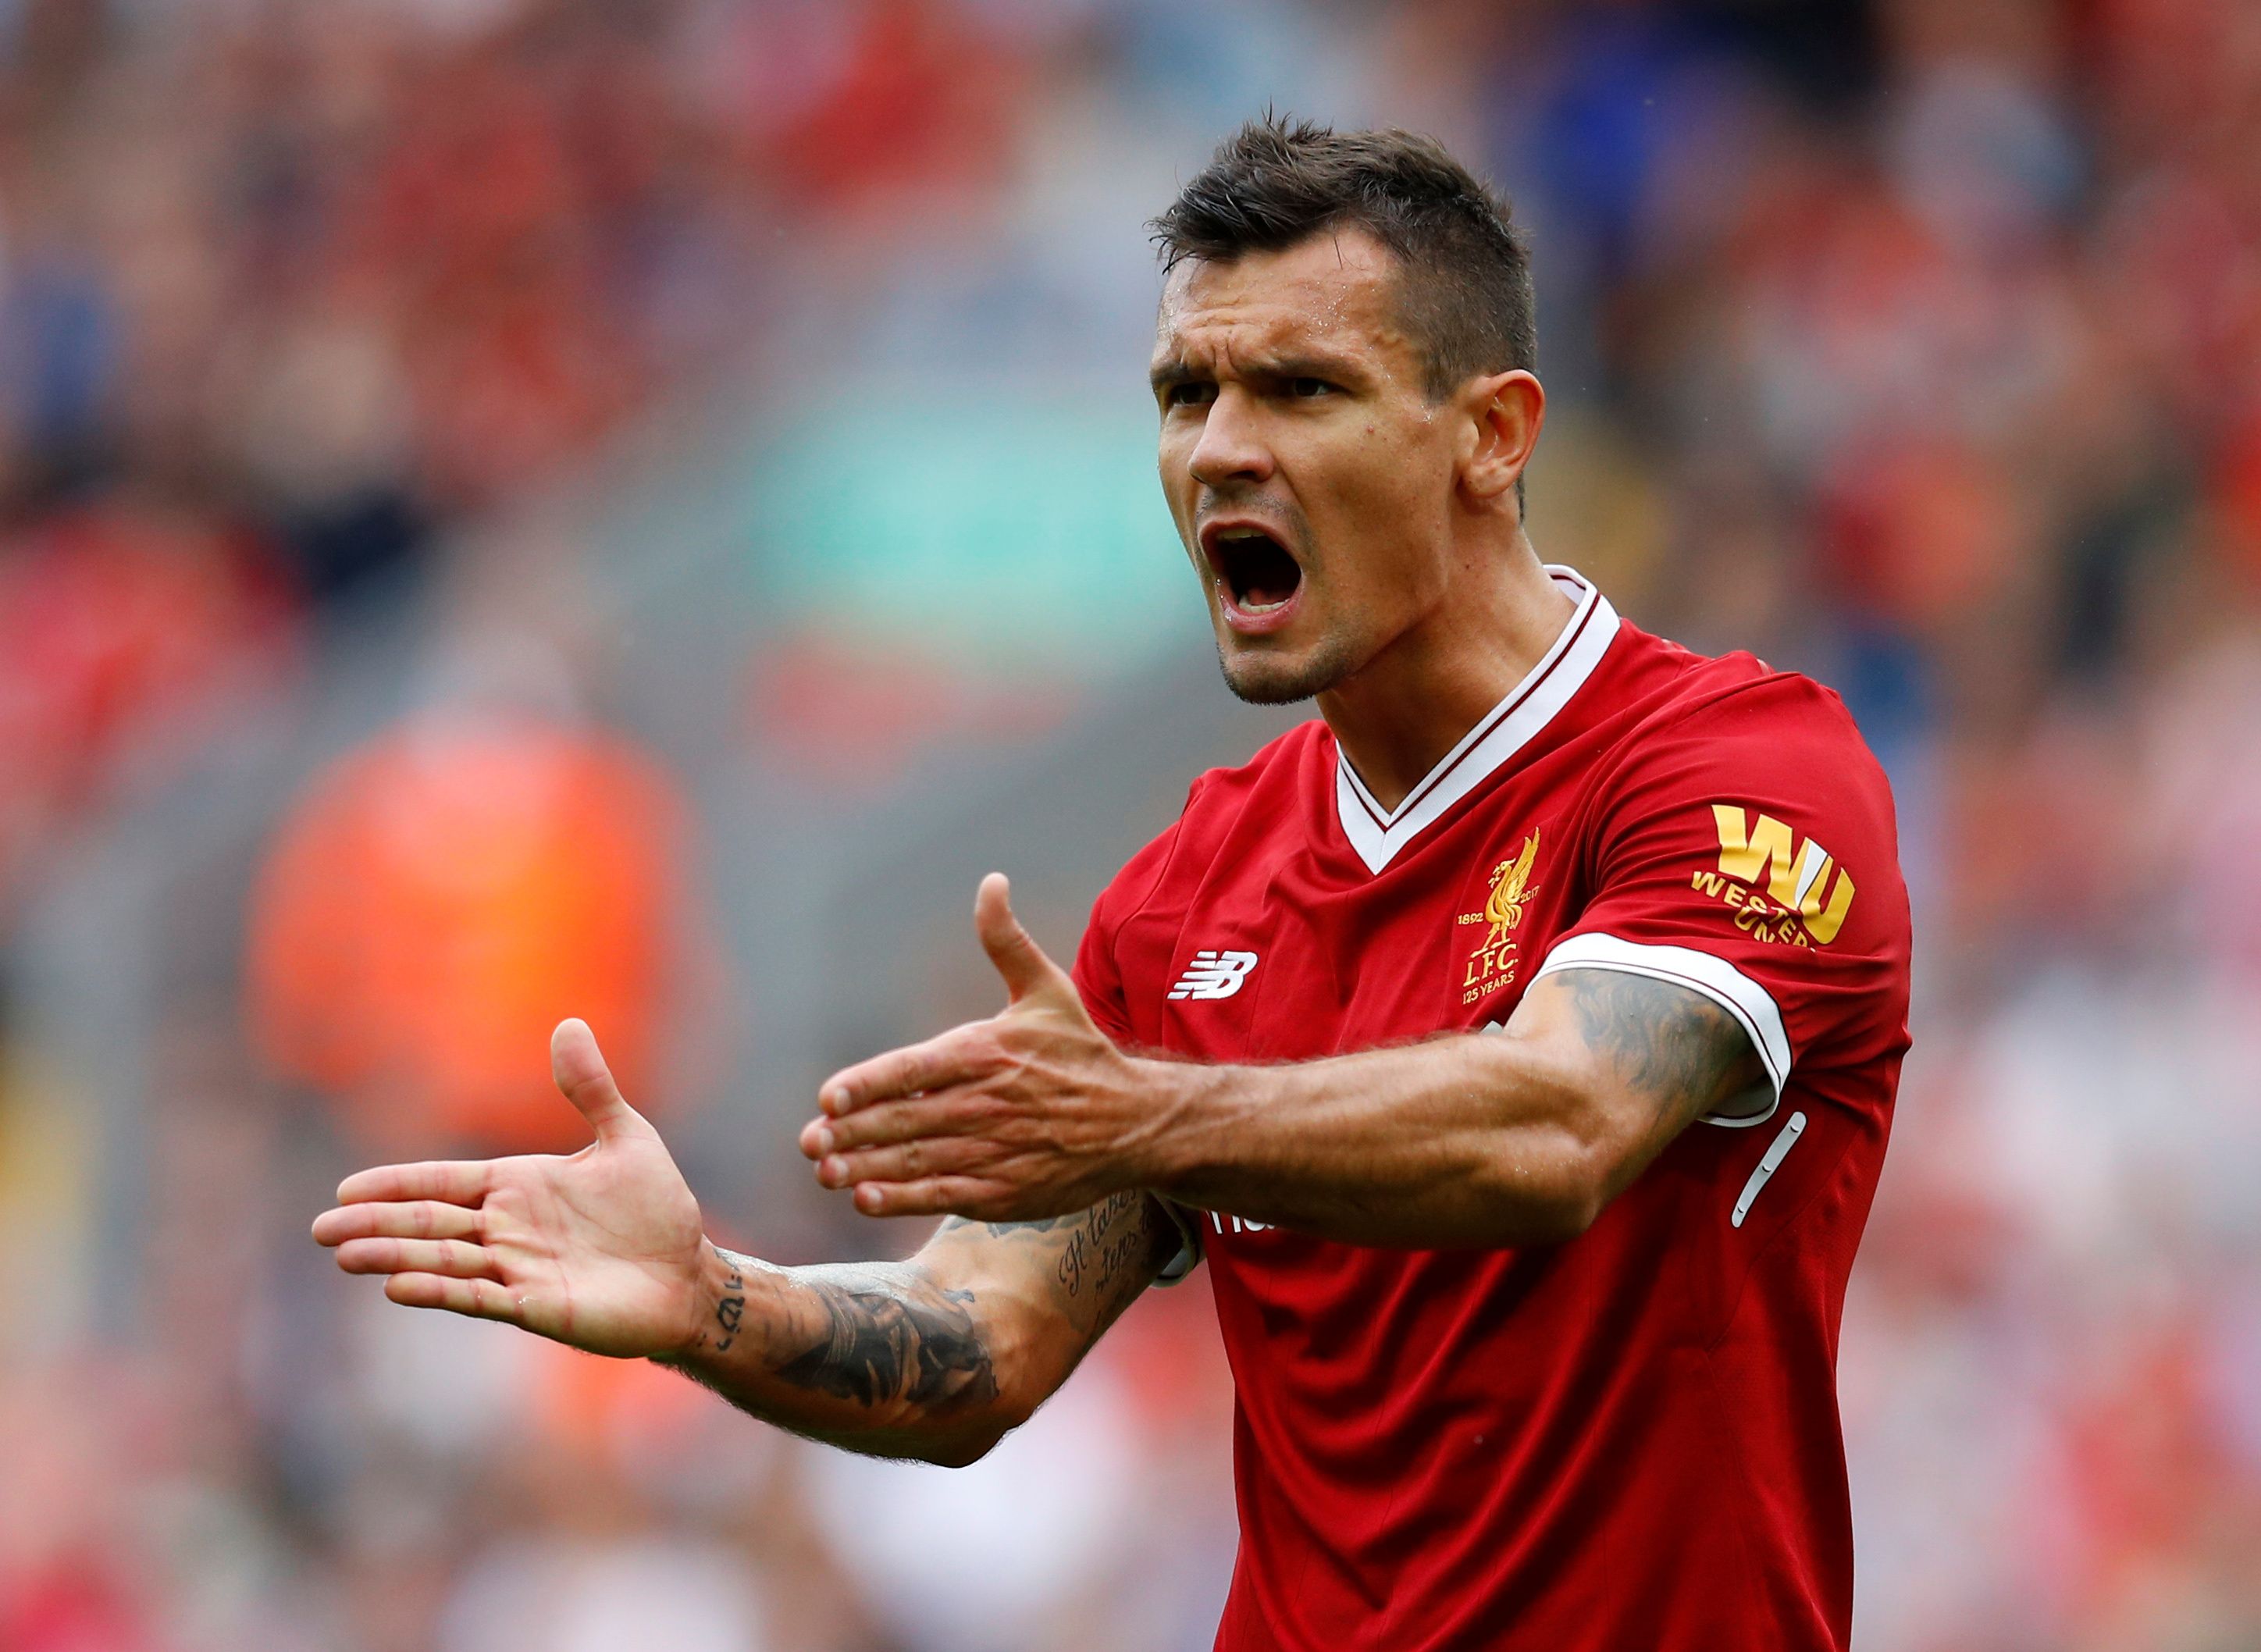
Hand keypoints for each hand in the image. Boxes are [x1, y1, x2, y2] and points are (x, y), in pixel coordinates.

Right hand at [312, 1019, 710, 1358]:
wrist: (690, 1274)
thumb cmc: (657, 1209)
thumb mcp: (627, 1138)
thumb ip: (591, 1089)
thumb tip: (569, 1023)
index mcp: (519, 1186)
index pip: (444, 1182)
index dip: (398, 1185)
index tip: (347, 1189)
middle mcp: (508, 1229)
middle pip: (430, 1223)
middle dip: (377, 1225)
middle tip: (322, 1230)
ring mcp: (518, 1269)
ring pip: (444, 1260)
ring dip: (396, 1258)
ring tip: (346, 1255)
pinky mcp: (538, 1307)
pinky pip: (480, 1296)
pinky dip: (441, 1290)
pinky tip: (399, 1287)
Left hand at [800, 874, 1170, 1220]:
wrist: (1136, 1122)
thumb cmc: (1081, 1054)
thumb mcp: (1047, 990)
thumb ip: (1006, 941)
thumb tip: (991, 882)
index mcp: (987, 1052)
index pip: (915, 1069)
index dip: (868, 1085)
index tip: (827, 1097)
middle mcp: (987, 1103)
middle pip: (907, 1119)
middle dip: (852, 1132)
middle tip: (807, 1141)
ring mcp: (996, 1151)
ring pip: (919, 1160)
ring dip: (866, 1167)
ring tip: (825, 1172)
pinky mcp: (1005, 1192)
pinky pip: (944, 1196)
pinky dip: (904, 1199)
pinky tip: (866, 1198)